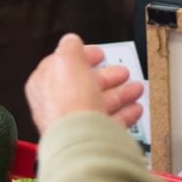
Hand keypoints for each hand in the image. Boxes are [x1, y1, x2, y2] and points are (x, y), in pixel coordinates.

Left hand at [26, 33, 144, 133]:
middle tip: (122, 72)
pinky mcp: (91, 137)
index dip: (83, 56)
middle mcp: (57, 105)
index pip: (63, 65)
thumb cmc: (68, 102)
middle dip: (107, 77)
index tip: (99, 54)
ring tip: (136, 89)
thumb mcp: (67, 60)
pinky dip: (124, 114)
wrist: (80, 140)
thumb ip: (70, 47)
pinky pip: (110, 123)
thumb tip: (71, 41)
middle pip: (85, 86)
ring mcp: (75, 122)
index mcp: (45, 84)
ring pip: (100, 104)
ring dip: (121, 94)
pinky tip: (135, 109)